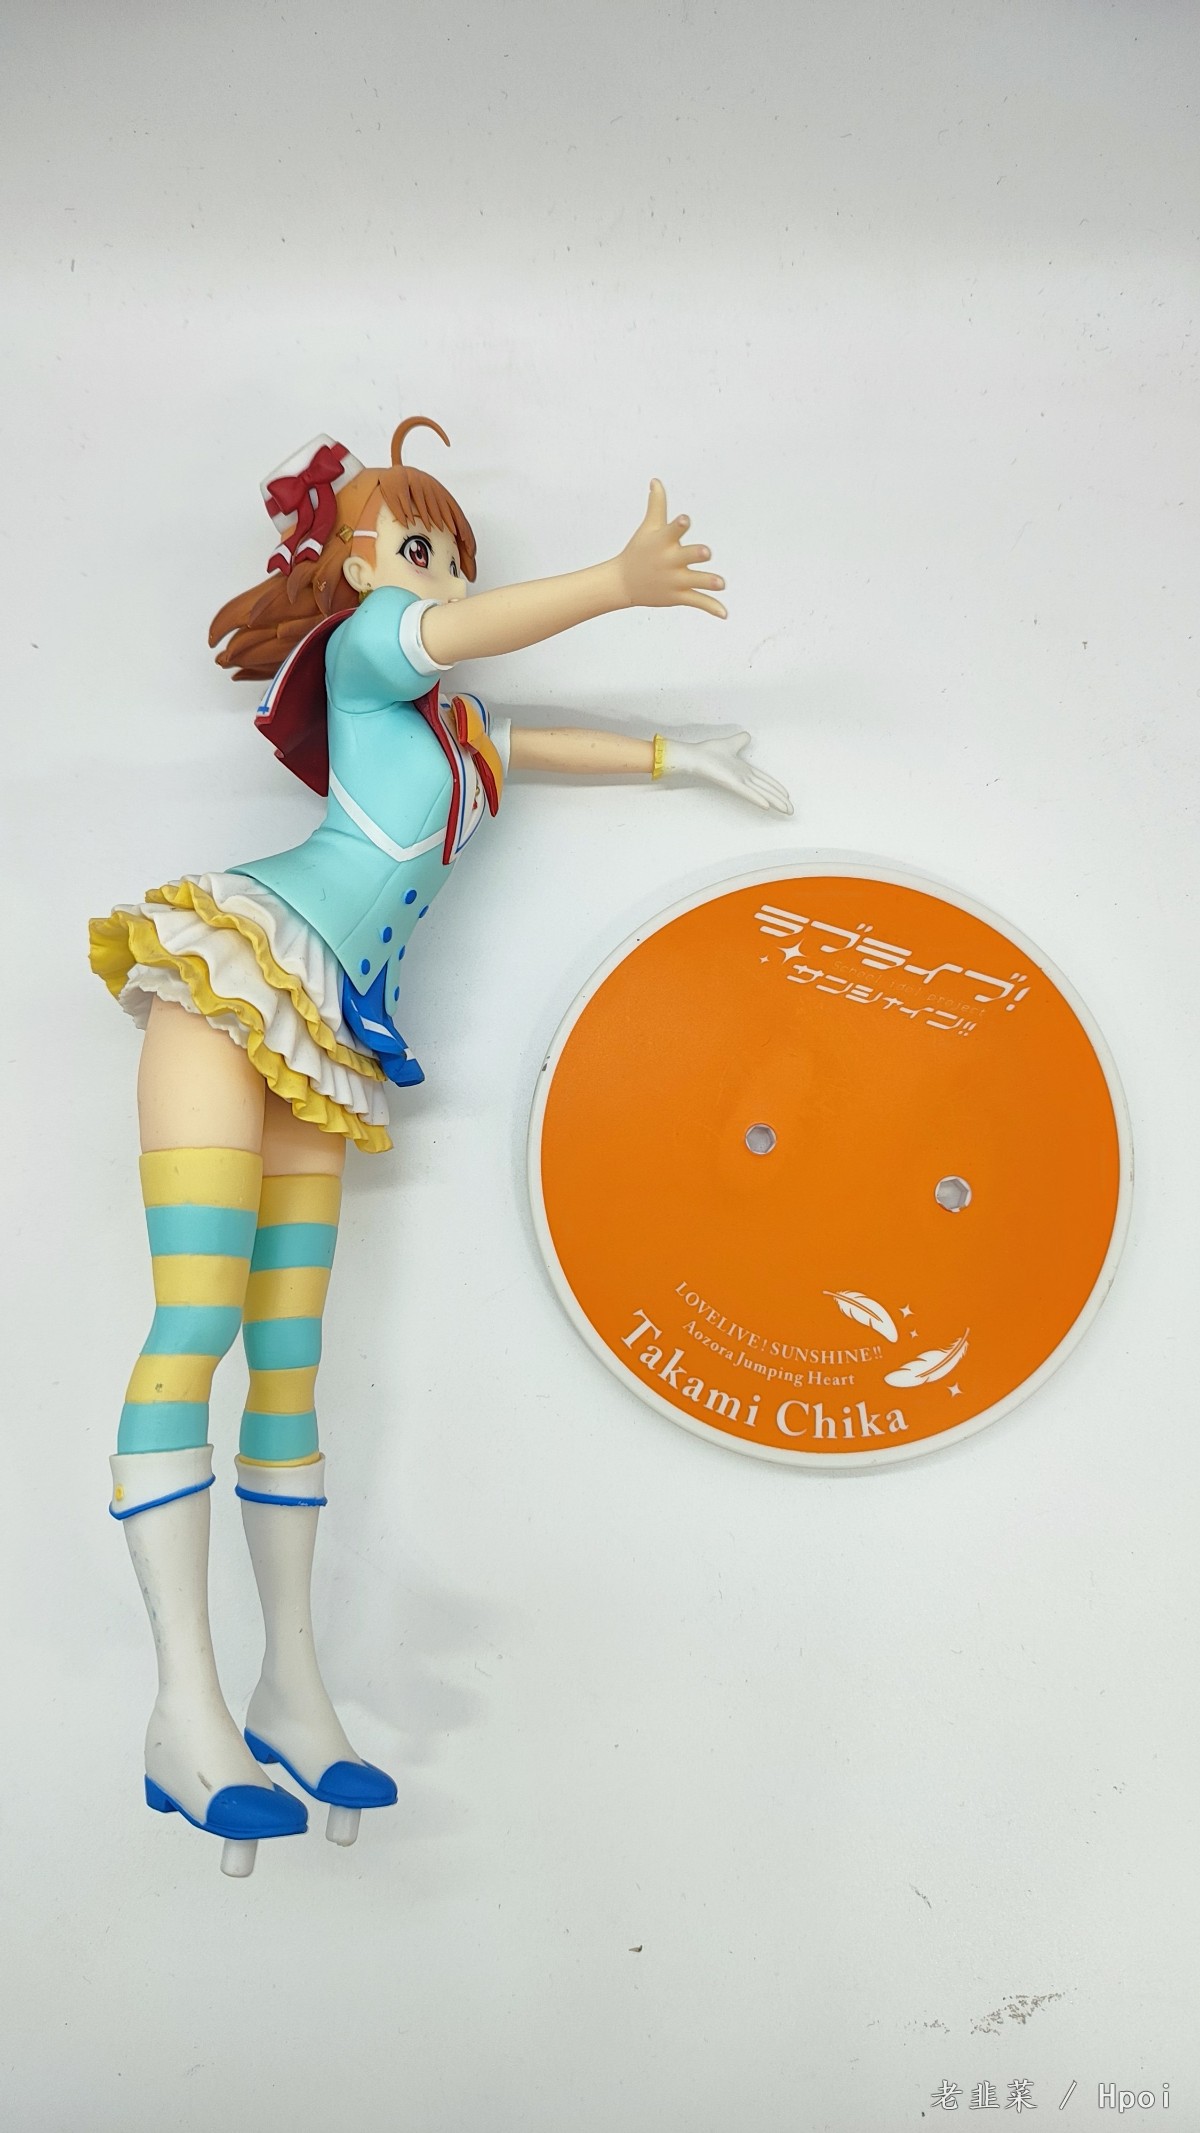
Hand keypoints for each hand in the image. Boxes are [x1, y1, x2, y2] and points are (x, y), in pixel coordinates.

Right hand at [617, 480, 726, 616]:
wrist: (622, 582)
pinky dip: (711, 607)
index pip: (673, 530)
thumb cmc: (639, 550)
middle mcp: (669, 560)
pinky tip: (725, 614)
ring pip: (695, 581)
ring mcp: (674, 580)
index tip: (685, 519)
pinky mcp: (678, 596)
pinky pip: (697, 601)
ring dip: (708, 582)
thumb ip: (657, 504)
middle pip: (686, 556)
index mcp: (663, 542)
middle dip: (696, 554)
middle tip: (706, 552)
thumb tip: (656, 481)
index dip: (679, 525)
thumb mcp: (648, 527)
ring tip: (721, 583)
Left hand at [659, 732, 792, 814]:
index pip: (764, 780)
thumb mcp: (729, 743)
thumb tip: (747, 735)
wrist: (694, 757)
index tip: (787, 795)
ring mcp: (738, 782)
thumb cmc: (708, 753)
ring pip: (761, 793)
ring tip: (786, 810)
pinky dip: (757, 798)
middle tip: (791, 810)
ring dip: (775, 802)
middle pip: (766, 790)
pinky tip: (767, 806)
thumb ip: (739, 740)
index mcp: (744, 771)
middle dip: (780, 799)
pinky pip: (746, 792)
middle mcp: (743, 778)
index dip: (776, 787)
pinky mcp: (731, 784)